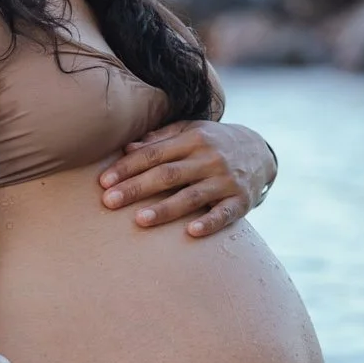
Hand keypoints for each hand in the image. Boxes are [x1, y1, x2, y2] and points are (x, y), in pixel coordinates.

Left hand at [98, 120, 276, 236]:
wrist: (260, 151)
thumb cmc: (212, 142)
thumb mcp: (190, 130)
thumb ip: (161, 138)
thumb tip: (127, 147)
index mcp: (193, 138)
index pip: (155, 153)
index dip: (128, 167)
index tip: (103, 182)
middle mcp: (210, 158)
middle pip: (168, 174)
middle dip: (136, 188)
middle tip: (109, 202)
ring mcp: (226, 180)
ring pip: (192, 196)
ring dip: (165, 209)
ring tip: (139, 220)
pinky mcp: (241, 201)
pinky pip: (224, 214)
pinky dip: (209, 223)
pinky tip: (191, 232)